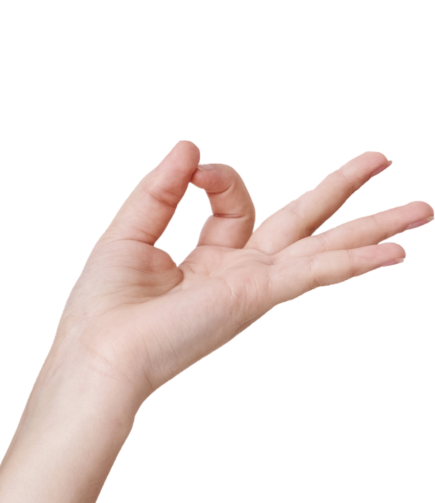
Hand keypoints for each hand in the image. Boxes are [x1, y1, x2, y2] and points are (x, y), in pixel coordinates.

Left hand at [48, 140, 429, 407]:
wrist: (100, 355)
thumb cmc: (104, 309)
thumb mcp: (128, 232)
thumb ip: (161, 190)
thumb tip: (189, 146)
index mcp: (207, 260)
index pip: (235, 202)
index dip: (218, 176)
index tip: (194, 169)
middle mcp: (237, 273)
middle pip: (302, 221)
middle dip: (342, 190)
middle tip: (384, 158)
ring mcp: (252, 286)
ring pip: (325, 247)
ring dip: (374, 227)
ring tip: (425, 209)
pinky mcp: (256, 297)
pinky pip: (314, 273)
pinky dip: (354, 261)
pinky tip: (394, 252)